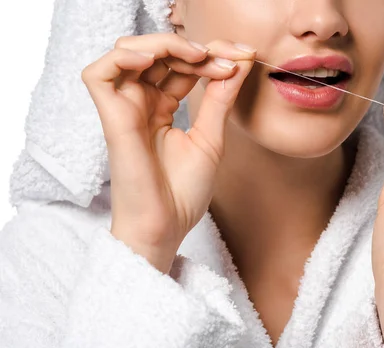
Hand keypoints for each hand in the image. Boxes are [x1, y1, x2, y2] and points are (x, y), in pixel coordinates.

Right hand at [81, 33, 255, 273]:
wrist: (167, 227)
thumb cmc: (184, 192)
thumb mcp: (211, 138)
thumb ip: (220, 99)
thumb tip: (239, 63)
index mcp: (161, 106)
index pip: (181, 64)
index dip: (210, 54)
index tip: (243, 57)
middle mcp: (140, 102)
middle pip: (158, 52)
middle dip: (194, 46)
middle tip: (226, 58)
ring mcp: (124, 109)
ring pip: (128, 52)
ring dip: (165, 44)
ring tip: (197, 56)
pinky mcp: (111, 119)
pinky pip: (99, 74)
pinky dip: (124, 58)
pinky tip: (154, 61)